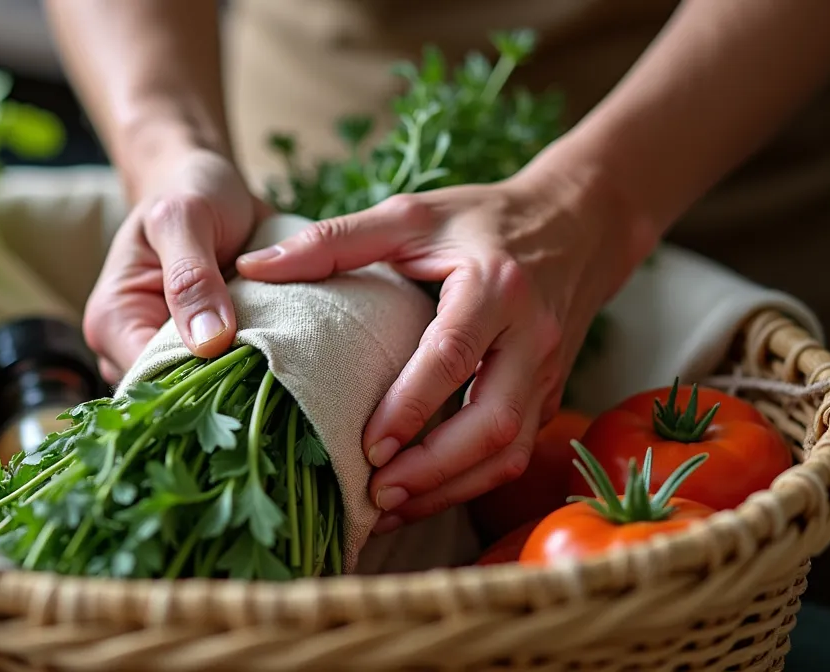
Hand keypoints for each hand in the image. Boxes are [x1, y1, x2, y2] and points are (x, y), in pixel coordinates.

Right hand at [84, 148, 265, 382]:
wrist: (203, 184)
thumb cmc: (187, 193)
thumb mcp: (185, 218)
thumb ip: (191, 277)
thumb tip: (208, 343)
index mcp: (111, 321)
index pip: (149, 380)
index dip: (197, 382)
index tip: (253, 372)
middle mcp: (127, 350)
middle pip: (174, 398)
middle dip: (223, 390)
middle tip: (278, 374)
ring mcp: (162, 358)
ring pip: (200, 395)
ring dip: (240, 384)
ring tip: (281, 367)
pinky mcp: (196, 357)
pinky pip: (222, 380)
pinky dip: (249, 373)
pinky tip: (277, 362)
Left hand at [236, 167, 652, 532]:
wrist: (576, 225)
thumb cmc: (480, 220)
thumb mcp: (410, 215)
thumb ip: (332, 240)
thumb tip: (253, 266)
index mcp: (495, 286)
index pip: (454, 355)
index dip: (412, 405)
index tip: (368, 446)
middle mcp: (530, 336)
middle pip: (495, 421)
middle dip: (435, 467)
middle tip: (376, 491)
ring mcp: (546, 372)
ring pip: (511, 450)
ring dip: (451, 488)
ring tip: (389, 507)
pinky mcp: (548, 395)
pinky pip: (515, 453)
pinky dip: (468, 483)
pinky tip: (420, 496)